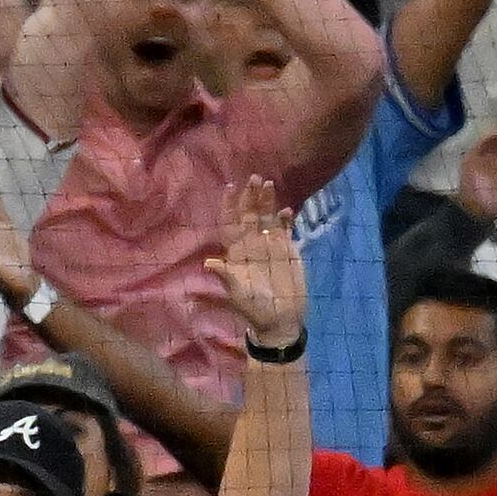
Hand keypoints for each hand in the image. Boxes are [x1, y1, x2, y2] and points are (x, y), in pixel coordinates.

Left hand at [205, 176, 307, 343]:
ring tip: (268, 184)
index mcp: (237, 251)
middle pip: (250, 214)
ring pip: (267, 216)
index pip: (230, 223)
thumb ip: (226, 275)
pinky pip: (285, 228)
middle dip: (250, 196)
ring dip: (268, 201)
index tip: (229, 188)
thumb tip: (209, 262)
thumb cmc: (255, 306)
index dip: (229, 206)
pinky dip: (286, 219)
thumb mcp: (238, 292)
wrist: (280, 317)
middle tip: (253, 178)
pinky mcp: (287, 248)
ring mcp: (270, 244)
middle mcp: (252, 243)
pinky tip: (287, 211)